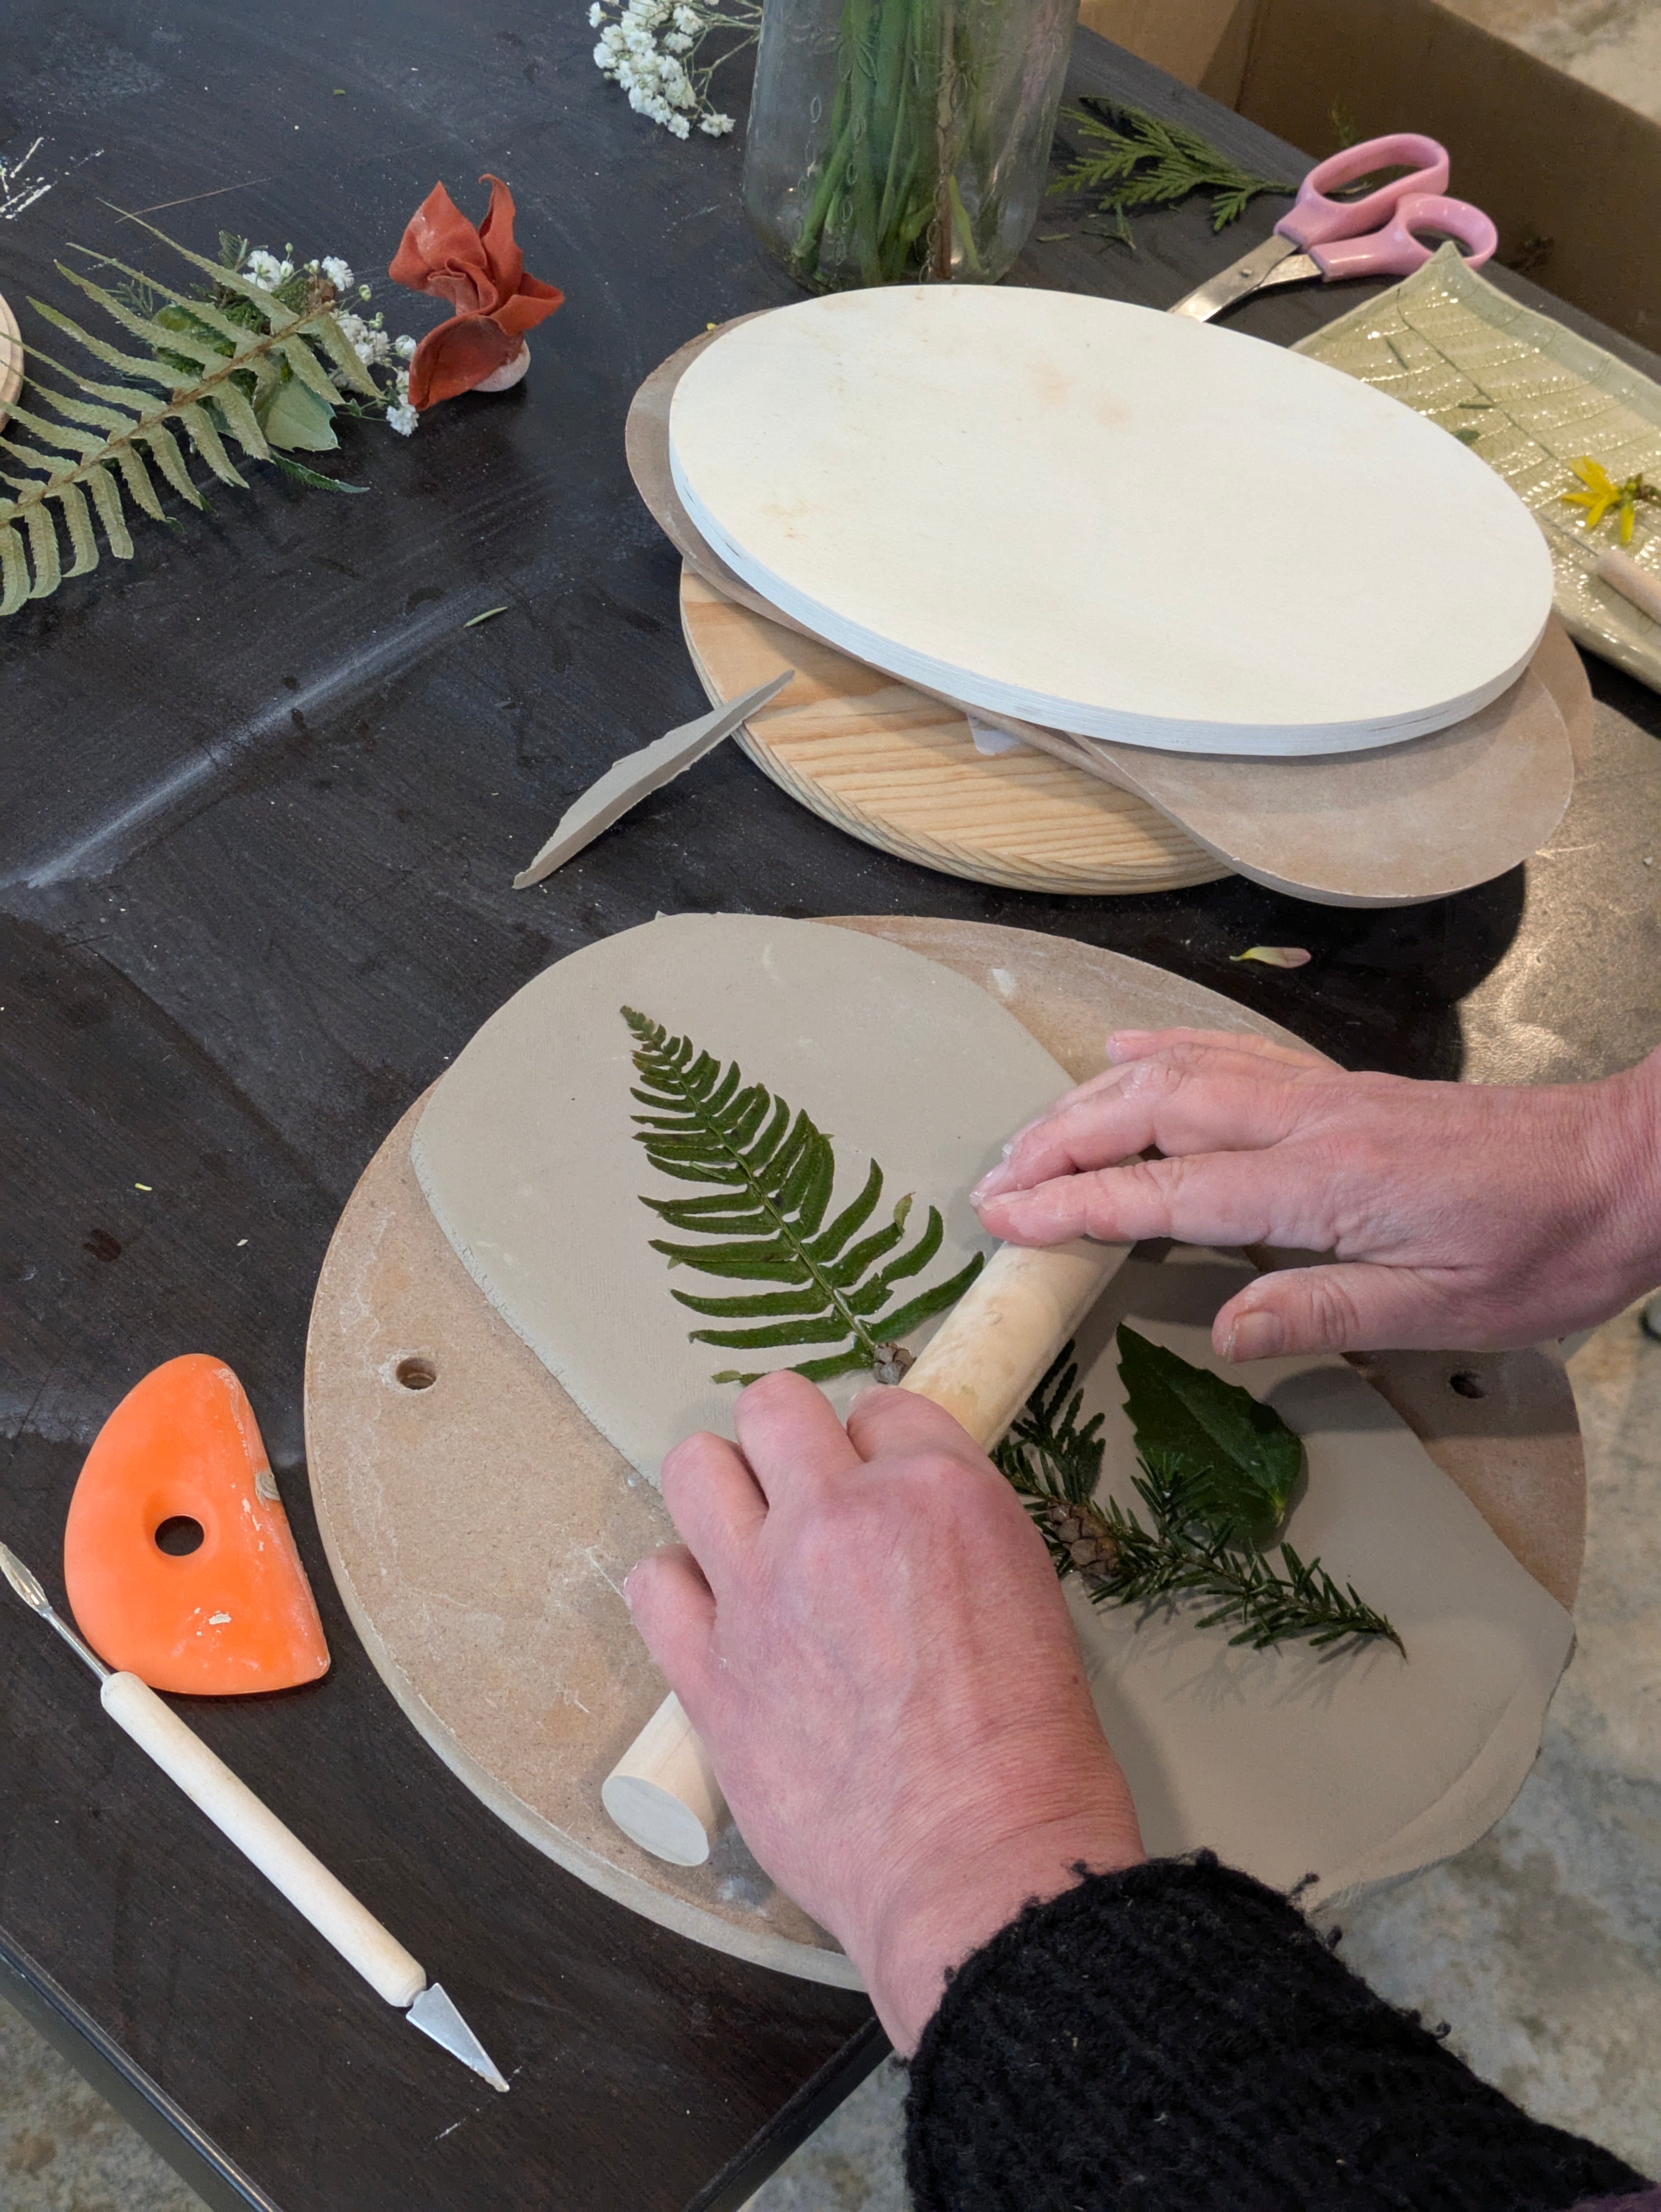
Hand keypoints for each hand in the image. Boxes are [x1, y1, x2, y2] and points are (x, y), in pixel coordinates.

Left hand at [625, 1372, 1142, 2050]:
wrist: (979, 1865)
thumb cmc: (1028, 1752)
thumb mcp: (1025, 1593)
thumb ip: (948, 1533)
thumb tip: (899, 1520)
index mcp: (936, 1492)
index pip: (883, 1407)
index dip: (882, 1448)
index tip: (883, 1485)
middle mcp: (838, 1519)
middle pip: (773, 1407)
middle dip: (790, 1440)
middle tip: (808, 1494)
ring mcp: (761, 1590)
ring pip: (696, 1468)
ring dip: (723, 1493)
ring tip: (750, 1540)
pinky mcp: (707, 1670)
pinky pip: (653, 1582)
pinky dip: (678, 1589)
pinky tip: (713, 1616)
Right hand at [973, 1028, 1660, 1359]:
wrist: (1624, 1166)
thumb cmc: (1545, 1249)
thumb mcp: (1445, 1312)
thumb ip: (1321, 1311)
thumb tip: (1220, 1330)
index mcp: (1325, 1184)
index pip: (1168, 1191)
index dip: (1075, 1206)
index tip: (1005, 1220)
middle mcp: (1310, 1122)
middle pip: (1150, 1112)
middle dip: (1059, 1144)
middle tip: (992, 1183)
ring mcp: (1323, 1093)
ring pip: (1180, 1072)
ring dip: (1094, 1099)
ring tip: (1031, 1135)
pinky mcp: (1342, 1086)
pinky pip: (1231, 1053)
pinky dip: (1165, 1051)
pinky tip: (1125, 1054)